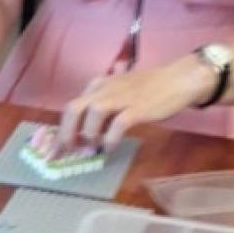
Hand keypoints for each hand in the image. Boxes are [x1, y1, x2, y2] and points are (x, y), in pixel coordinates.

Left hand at [58, 56, 214, 150]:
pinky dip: (110, 139)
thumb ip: (101, 109)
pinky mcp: (138, 107)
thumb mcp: (118, 93)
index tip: (54, 152)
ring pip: (93, 114)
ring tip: (93, 149)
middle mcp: (105, 89)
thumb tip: (85, 136)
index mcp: (98, 86)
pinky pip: (118, 124)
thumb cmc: (148, 89)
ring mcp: (122, 97)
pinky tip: (110, 149)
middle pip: (74, 109)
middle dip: (66, 134)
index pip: (71, 107)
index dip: (60, 131)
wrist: (179, 79)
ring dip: (88, 135)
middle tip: (67, 154)